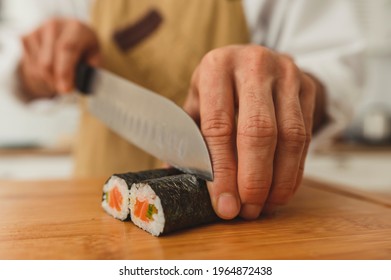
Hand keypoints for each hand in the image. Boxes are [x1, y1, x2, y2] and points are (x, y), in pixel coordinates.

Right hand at [19, 18, 99, 99]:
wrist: (70, 36)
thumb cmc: (85, 50)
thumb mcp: (95, 58)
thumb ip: (90, 70)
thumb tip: (81, 84)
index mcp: (77, 28)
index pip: (67, 48)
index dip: (65, 71)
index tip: (66, 89)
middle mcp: (55, 26)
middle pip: (48, 62)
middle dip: (55, 81)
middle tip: (65, 90)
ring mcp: (38, 31)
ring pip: (38, 67)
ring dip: (49, 80)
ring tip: (61, 78)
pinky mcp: (26, 38)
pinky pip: (30, 67)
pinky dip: (41, 76)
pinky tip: (51, 71)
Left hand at [184, 45, 325, 219]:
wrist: (256, 60)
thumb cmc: (219, 87)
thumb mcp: (198, 100)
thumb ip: (188, 134)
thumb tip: (174, 176)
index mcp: (216, 67)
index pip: (218, 126)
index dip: (222, 170)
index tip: (224, 203)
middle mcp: (253, 65)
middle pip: (259, 131)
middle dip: (254, 179)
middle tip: (247, 210)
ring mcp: (285, 74)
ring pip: (290, 136)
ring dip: (278, 179)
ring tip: (265, 205)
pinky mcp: (307, 87)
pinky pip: (306, 135)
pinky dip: (294, 169)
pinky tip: (282, 189)